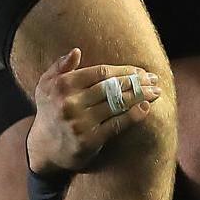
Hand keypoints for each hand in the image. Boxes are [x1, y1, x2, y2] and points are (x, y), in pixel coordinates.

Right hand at [25, 48, 161, 174]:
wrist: (44, 148)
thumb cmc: (49, 111)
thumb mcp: (46, 86)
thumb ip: (60, 67)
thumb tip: (76, 51)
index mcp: (62, 85)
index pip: (101, 73)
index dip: (124, 70)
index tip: (140, 71)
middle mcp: (70, 103)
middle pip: (112, 87)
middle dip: (136, 82)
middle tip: (153, 79)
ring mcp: (80, 122)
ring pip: (116, 104)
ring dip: (140, 97)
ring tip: (155, 92)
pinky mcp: (89, 140)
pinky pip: (116, 124)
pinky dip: (133, 115)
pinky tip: (145, 108)